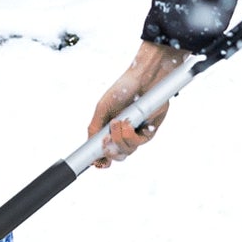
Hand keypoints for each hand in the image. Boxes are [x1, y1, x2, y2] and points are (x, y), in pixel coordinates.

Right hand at [87, 41, 188, 165]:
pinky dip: (131, 135)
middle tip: (107, 139)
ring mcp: (136, 133)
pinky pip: (139, 143)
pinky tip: (128, 123)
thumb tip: (91, 147)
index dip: (100, 161)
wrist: (143, 79)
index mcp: (109, 130)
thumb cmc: (122, 89)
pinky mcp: (149, 131)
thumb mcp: (102, 108)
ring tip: (119, 122)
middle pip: (116, 155)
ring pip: (127, 151)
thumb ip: (94, 128)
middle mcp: (123, 134)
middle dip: (110, 150)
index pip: (104, 151)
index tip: (97, 163)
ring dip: (120, 139)